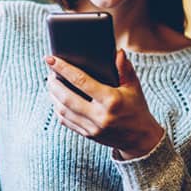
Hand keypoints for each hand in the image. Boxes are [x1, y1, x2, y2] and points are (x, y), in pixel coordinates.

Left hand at [46, 49, 163, 159]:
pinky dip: (58, 109)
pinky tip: (56, 99)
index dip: (63, 69)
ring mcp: (92, 128)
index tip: (51, 59)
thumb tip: (118, 52)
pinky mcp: (87, 135)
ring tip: (51, 84)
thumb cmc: (136, 107)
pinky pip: (65, 121)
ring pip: (62, 110)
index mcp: (111, 100)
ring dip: (53, 96)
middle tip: (49, 72)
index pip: (81, 81)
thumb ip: (125, 69)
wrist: (140, 138)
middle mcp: (100, 116)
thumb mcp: (134, 87)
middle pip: (66, 97)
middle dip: (53, 83)